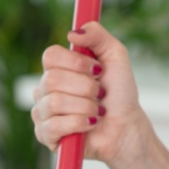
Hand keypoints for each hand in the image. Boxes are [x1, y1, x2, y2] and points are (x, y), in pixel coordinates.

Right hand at [31, 22, 147, 165]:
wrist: (126, 126)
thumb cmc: (119, 92)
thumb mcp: (115, 56)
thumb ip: (97, 35)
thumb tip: (72, 33)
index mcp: (57, 68)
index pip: (50, 56)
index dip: (76, 62)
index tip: (98, 70)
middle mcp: (45, 88)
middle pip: (53, 79)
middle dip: (86, 88)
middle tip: (100, 93)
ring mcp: (42, 112)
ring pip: (55, 102)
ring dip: (86, 107)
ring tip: (97, 111)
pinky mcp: (45, 135)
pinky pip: (54, 126)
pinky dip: (79, 124)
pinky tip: (90, 124)